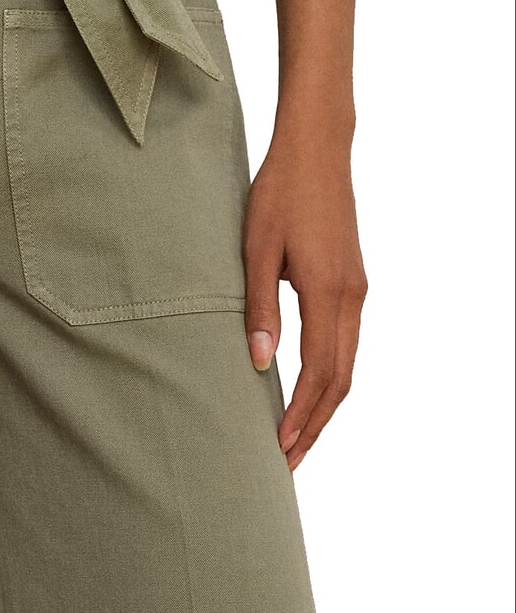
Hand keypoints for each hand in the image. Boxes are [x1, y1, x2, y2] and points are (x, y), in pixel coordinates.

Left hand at [242, 135, 367, 468]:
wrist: (316, 150)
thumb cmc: (278, 194)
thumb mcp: (255, 250)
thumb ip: (259, 309)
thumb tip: (259, 364)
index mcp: (328, 292)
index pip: (319, 373)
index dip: (300, 415)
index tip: (278, 448)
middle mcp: (352, 298)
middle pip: (340, 380)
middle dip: (315, 424)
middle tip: (287, 462)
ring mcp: (357, 291)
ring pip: (347, 364)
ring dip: (324, 405)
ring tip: (295, 437)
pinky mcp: (352, 282)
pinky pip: (346, 343)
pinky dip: (329, 377)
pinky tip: (307, 391)